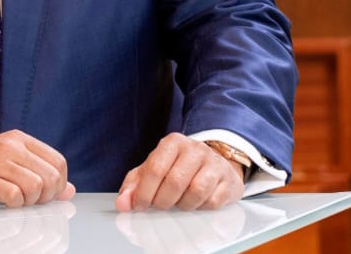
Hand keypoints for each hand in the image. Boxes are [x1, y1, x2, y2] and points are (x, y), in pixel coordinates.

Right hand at [0, 129, 75, 206]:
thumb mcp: (7, 162)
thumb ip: (37, 172)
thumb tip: (69, 189)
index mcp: (18, 139)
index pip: (58, 161)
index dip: (59, 184)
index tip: (46, 194)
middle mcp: (10, 146)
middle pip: (51, 175)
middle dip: (46, 196)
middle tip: (30, 200)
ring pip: (36, 186)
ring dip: (29, 201)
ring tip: (15, 200)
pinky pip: (14, 195)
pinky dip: (13, 205)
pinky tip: (2, 201)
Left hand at [115, 133, 244, 211]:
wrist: (214, 163)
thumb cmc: (179, 167)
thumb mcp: (154, 169)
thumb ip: (135, 184)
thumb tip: (122, 203)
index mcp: (173, 143)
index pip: (155, 168)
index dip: (145, 192)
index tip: (140, 206)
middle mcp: (194, 149)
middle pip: (175, 181)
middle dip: (162, 201)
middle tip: (159, 206)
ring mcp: (214, 163)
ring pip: (196, 192)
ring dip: (183, 205)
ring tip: (178, 203)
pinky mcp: (228, 180)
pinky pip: (212, 202)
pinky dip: (200, 208)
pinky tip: (195, 203)